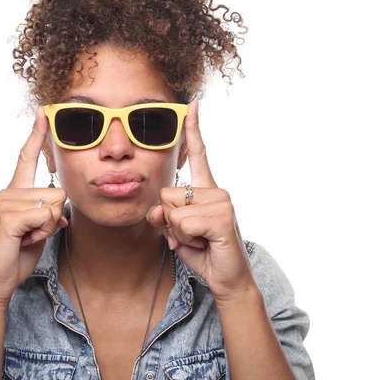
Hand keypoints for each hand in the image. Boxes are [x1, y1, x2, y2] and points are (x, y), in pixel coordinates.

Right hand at [0, 107, 67, 306]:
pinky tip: (24, 241)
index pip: (26, 158)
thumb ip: (49, 215)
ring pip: (54, 205)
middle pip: (58, 192)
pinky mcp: (8, 216)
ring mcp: (6, 202)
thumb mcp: (39, 231)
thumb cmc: (16, 254)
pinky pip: (46, 217)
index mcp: (14, 192)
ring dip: (47, 227)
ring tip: (26, 238)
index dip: (35, 135)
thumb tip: (60, 212)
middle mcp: (8, 192)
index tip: (41, 113)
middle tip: (32, 234)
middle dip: (53, 218)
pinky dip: (43, 233)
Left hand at [146, 100, 255, 302]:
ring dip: (178, 232)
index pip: (199, 155)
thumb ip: (164, 217)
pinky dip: (186, 240)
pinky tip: (204, 245)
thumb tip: (156, 210)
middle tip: (191, 235)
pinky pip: (183, 224)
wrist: (227, 279)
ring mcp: (222, 202)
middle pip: (166, 194)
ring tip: (198, 240)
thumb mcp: (176, 233)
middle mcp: (216, 191)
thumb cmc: (203, 252)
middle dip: (169, 221)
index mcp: (206, 190)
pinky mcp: (223, 218)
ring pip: (173, 210)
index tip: (191, 105)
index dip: (193, 130)